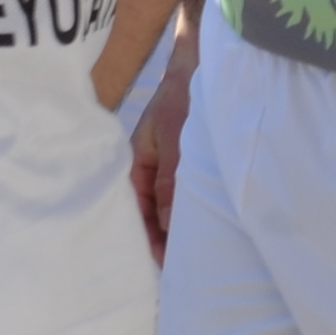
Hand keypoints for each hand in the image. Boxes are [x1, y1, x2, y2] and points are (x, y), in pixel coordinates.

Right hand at [131, 60, 188, 261]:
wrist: (199, 68)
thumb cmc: (182, 101)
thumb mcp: (175, 144)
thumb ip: (170, 184)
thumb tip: (165, 225)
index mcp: (136, 163)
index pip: (136, 209)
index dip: (148, 236)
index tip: (162, 260)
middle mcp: (149, 167)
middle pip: (150, 211)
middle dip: (161, 237)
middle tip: (177, 266)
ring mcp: (166, 165)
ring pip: (167, 204)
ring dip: (175, 225)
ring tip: (189, 253)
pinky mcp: (183, 162)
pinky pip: (181, 193)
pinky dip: (186, 209)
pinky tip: (199, 225)